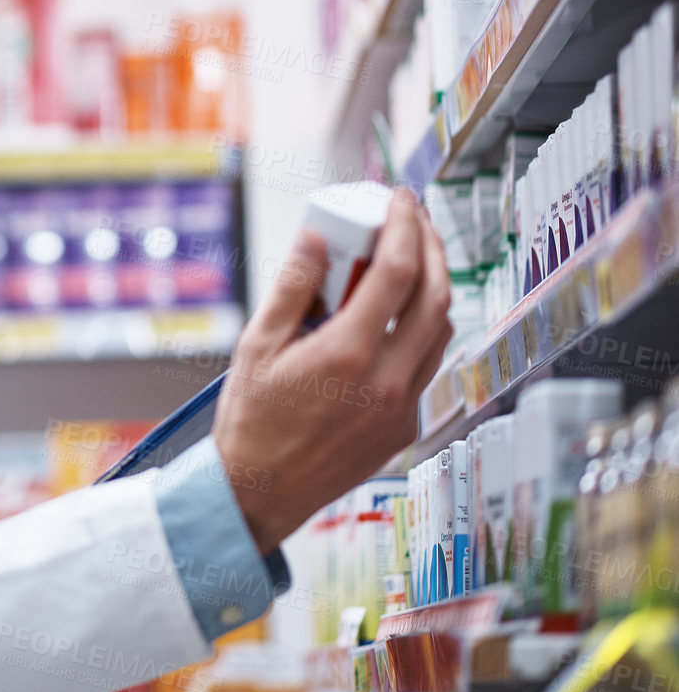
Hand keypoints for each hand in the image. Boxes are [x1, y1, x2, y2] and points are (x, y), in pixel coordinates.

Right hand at [210, 190, 452, 553]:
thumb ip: (292, 289)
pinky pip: (426, 365)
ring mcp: (402, 406)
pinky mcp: (405, 426)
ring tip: (408, 260)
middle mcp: (386, 380)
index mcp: (347, 354)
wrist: (260, 491)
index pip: (397, 272)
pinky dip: (420, 330)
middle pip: (436, 296)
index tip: (396, 199)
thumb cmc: (251, 420)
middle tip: (412, 219)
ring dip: (432, 287)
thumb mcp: (256, 346)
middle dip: (432, 246)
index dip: (404, 226)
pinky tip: (392, 318)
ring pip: (441, 332)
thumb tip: (316, 237)